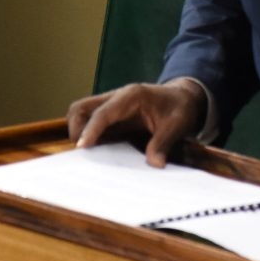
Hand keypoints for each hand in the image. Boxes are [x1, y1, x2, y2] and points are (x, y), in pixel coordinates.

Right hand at [66, 80, 204, 165]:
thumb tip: (155, 164)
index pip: (103, 112)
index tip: (82, 147)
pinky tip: (95, 154)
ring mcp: (111, 106)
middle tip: (82, 154)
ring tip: (87, 155)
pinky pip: (91, 123)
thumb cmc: (180, 108)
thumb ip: (164, 143)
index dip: (90, 130)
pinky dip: (87, 136)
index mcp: (131, 96)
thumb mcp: (178, 125)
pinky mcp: (111, 116)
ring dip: (79, 132)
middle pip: (82, 108)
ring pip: (82, 114)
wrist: (183, 97)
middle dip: (76, 129)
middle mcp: (116, 98)